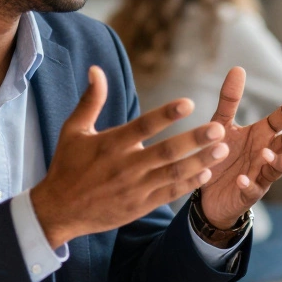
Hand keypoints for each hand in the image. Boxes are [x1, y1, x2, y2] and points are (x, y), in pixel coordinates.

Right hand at [31, 66, 229, 248]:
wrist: (59, 211)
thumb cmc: (67, 166)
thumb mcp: (73, 130)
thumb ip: (91, 100)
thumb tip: (96, 69)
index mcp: (110, 144)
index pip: (143, 126)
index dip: (166, 114)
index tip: (189, 103)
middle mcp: (125, 166)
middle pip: (165, 152)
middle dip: (194, 140)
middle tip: (219, 129)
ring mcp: (134, 188)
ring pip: (173, 174)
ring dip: (200, 161)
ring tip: (223, 149)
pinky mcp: (140, 206)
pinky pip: (169, 194)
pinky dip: (188, 185)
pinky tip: (206, 172)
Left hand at [198, 67, 281, 228]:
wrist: (208, 193)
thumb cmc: (221, 155)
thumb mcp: (222, 124)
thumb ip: (230, 100)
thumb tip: (238, 68)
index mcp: (262, 134)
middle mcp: (265, 153)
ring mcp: (259, 175)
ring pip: (275, 169)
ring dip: (275, 162)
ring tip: (269, 154)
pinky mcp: (247, 193)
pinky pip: (251, 190)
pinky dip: (248, 185)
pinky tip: (242, 180)